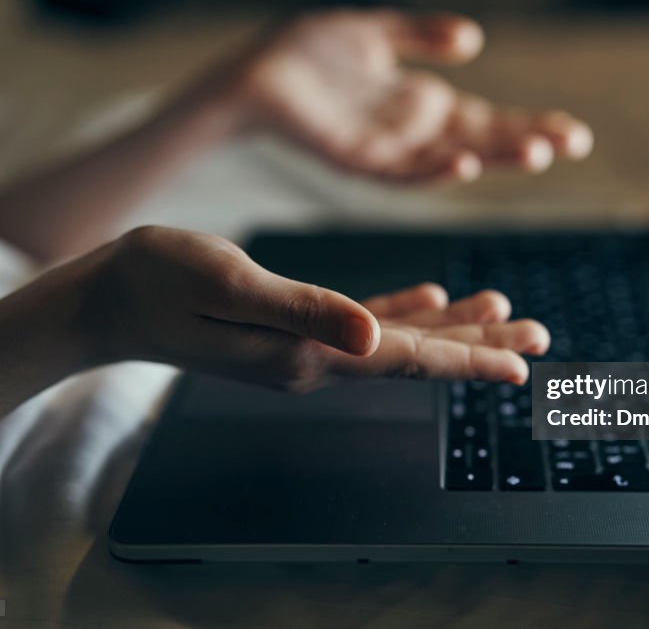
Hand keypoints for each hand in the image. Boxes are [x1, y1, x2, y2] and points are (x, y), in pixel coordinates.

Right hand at [75, 226, 548, 390]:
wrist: (109, 298)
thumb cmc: (160, 283)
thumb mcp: (233, 286)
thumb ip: (306, 313)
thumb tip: (372, 338)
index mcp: (308, 352)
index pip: (405, 360)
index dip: (468, 359)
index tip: (523, 366)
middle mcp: (315, 359)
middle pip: (415, 357)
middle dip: (480, 346)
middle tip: (539, 338)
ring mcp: (304, 348)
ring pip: (398, 340)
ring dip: (452, 329)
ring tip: (504, 313)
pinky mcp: (292, 329)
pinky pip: (362, 324)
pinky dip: (402, 314)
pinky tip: (430, 299)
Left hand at [225, 10, 592, 182]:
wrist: (252, 73)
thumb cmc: (305, 53)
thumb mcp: (373, 32)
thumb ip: (420, 34)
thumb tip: (473, 40)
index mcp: (419, 103)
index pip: (486, 117)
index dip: (527, 123)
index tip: (572, 132)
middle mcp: (411, 131)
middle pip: (480, 138)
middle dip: (526, 140)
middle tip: (576, 143)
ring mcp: (387, 149)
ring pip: (451, 158)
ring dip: (493, 157)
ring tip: (539, 153)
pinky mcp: (357, 159)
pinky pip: (401, 171)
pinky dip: (433, 169)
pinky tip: (465, 163)